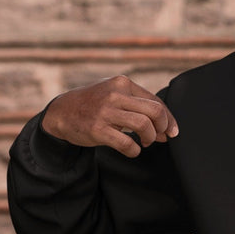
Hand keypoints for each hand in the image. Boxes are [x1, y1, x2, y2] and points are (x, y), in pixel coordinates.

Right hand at [41, 75, 178, 157]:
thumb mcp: (114, 94)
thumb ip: (138, 107)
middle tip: (159, 137)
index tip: (172, 131)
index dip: (169, 119)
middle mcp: (115, 94)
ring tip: (144, 142)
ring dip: (150, 138)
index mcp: (122, 83)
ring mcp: (105, 112)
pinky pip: (126, 143)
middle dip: (162, 128)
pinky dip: (134, 150)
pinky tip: (132, 150)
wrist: (62, 112)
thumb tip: (166, 129)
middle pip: (154, 112)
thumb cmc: (94, 104)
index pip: (156, 101)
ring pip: (143, 125)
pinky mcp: (97, 129)